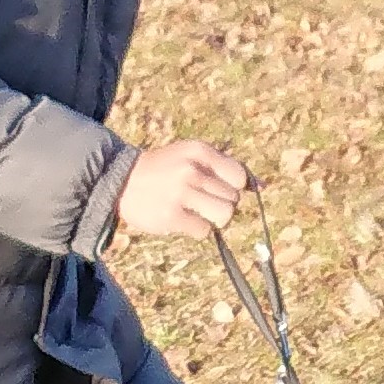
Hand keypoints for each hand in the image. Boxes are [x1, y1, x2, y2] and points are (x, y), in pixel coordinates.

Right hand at [115, 140, 250, 241]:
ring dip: (214, 220)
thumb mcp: (193, 157)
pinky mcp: (171, 216)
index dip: (233, 188)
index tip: (217, 190)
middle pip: (233, 199)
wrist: (121, 182)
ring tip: (197, 213)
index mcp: (200, 151)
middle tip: (200, 202)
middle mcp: (192, 170)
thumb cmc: (165, 170)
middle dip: (221, 204)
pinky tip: (182, 220)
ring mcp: (181, 193)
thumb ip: (224, 168)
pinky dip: (197, 230)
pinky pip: (204, 231)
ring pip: (224, 216)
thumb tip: (262, 187)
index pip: (239, 177)